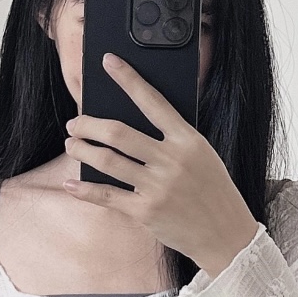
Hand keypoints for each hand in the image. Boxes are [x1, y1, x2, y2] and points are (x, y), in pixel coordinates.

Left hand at [62, 53, 260, 276]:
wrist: (226, 235)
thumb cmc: (213, 191)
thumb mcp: (202, 156)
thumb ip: (172, 139)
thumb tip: (132, 124)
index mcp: (188, 140)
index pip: (153, 100)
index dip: (128, 79)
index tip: (108, 61)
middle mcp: (172, 160)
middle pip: (118, 133)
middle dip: (88, 124)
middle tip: (74, 123)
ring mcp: (158, 186)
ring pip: (107, 161)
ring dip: (82, 150)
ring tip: (72, 145)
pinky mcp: (145, 211)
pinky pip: (106, 195)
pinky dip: (84, 190)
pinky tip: (71, 184)